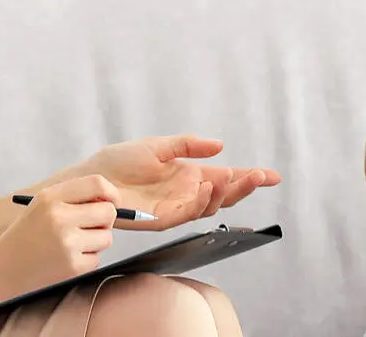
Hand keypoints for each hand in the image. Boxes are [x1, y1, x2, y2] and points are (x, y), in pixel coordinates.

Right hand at [0, 174, 121, 296]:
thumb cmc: (25, 237)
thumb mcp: (41, 207)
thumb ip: (73, 198)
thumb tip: (111, 200)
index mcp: (51, 197)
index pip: (97, 184)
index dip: (111, 193)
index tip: (112, 202)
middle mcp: (60, 217)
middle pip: (108, 212)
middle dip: (105, 221)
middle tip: (90, 228)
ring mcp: (67, 243)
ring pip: (106, 237)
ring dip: (95, 243)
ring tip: (71, 246)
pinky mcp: (72, 266)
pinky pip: (96, 259)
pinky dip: (85, 261)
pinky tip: (64, 261)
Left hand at [79, 135, 280, 230]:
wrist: (93, 178)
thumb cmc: (120, 162)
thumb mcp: (158, 146)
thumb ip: (188, 145)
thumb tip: (219, 146)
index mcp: (189, 175)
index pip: (225, 178)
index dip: (248, 178)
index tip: (272, 176)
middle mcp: (187, 193)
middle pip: (224, 195)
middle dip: (244, 187)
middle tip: (260, 177)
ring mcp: (176, 207)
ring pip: (210, 206)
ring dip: (223, 193)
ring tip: (229, 177)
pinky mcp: (161, 218)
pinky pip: (187, 213)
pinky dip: (200, 201)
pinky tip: (205, 187)